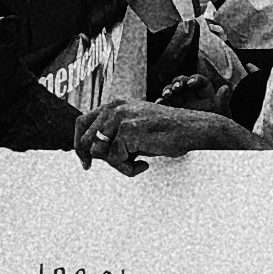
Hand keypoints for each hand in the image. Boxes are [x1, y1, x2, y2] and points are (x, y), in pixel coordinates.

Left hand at [75, 99, 215, 173]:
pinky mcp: (128, 131)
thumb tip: (93, 152)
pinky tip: (145, 164)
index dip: (79, 145)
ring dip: (118, 165)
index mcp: (114, 105)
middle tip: (123, 166)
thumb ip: (116, 133)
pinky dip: (129, 169)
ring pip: (99, 153)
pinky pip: (115, 160)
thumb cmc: (168, 132)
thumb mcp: (137, 127)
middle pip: (87, 141)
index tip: (86, 162)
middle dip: (101, 160)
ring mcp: (120, 118)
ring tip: (138, 163)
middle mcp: (114, 108)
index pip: (82, 123)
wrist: (193, 129)